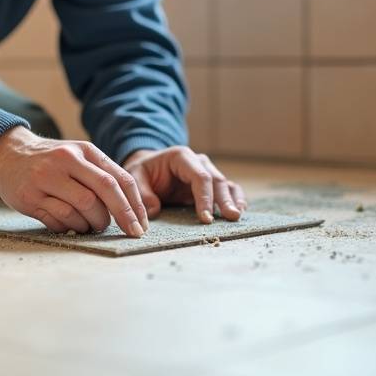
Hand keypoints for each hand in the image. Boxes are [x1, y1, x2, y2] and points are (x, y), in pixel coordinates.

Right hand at [0, 127, 149, 236]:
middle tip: (129, 231)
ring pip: (82, 208)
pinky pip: (59, 219)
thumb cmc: (52, 160)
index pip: (118, 178)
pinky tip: (69, 224)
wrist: (8, 154)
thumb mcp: (79, 156)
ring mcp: (45, 178)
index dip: (134, 205)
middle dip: (122, 216)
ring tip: (90, 225)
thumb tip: (133, 208)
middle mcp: (65, 160)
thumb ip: (103, 175)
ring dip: (92, 223)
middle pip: (104, 192)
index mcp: (84, 150)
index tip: (142, 224)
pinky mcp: (29, 197)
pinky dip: (70, 227)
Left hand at [123, 147, 246, 223]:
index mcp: (181, 157)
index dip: (204, 197)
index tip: (205, 218)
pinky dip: (235, 198)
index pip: (199, 176)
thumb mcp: (135, 177)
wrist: (148, 168)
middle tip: (231, 217)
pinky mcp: (210, 185)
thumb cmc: (143, 172)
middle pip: (216, 180)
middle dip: (223, 200)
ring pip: (225, 184)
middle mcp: (198, 162)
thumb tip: (154, 212)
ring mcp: (207, 172)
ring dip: (233, 199)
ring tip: (237, 215)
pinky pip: (228, 189)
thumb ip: (143, 193)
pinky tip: (240, 210)